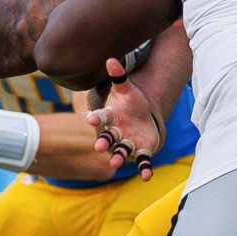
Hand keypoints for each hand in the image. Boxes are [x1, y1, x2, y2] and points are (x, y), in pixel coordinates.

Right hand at [86, 58, 162, 180]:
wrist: (142, 117)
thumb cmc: (131, 103)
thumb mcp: (127, 89)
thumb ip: (119, 76)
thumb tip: (111, 59)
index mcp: (111, 116)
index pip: (101, 118)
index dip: (96, 119)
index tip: (90, 120)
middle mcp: (116, 131)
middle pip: (108, 137)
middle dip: (104, 141)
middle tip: (99, 146)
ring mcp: (128, 142)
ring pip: (121, 150)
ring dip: (118, 156)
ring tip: (115, 162)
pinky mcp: (141, 150)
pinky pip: (141, 160)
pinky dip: (144, 168)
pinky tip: (147, 176)